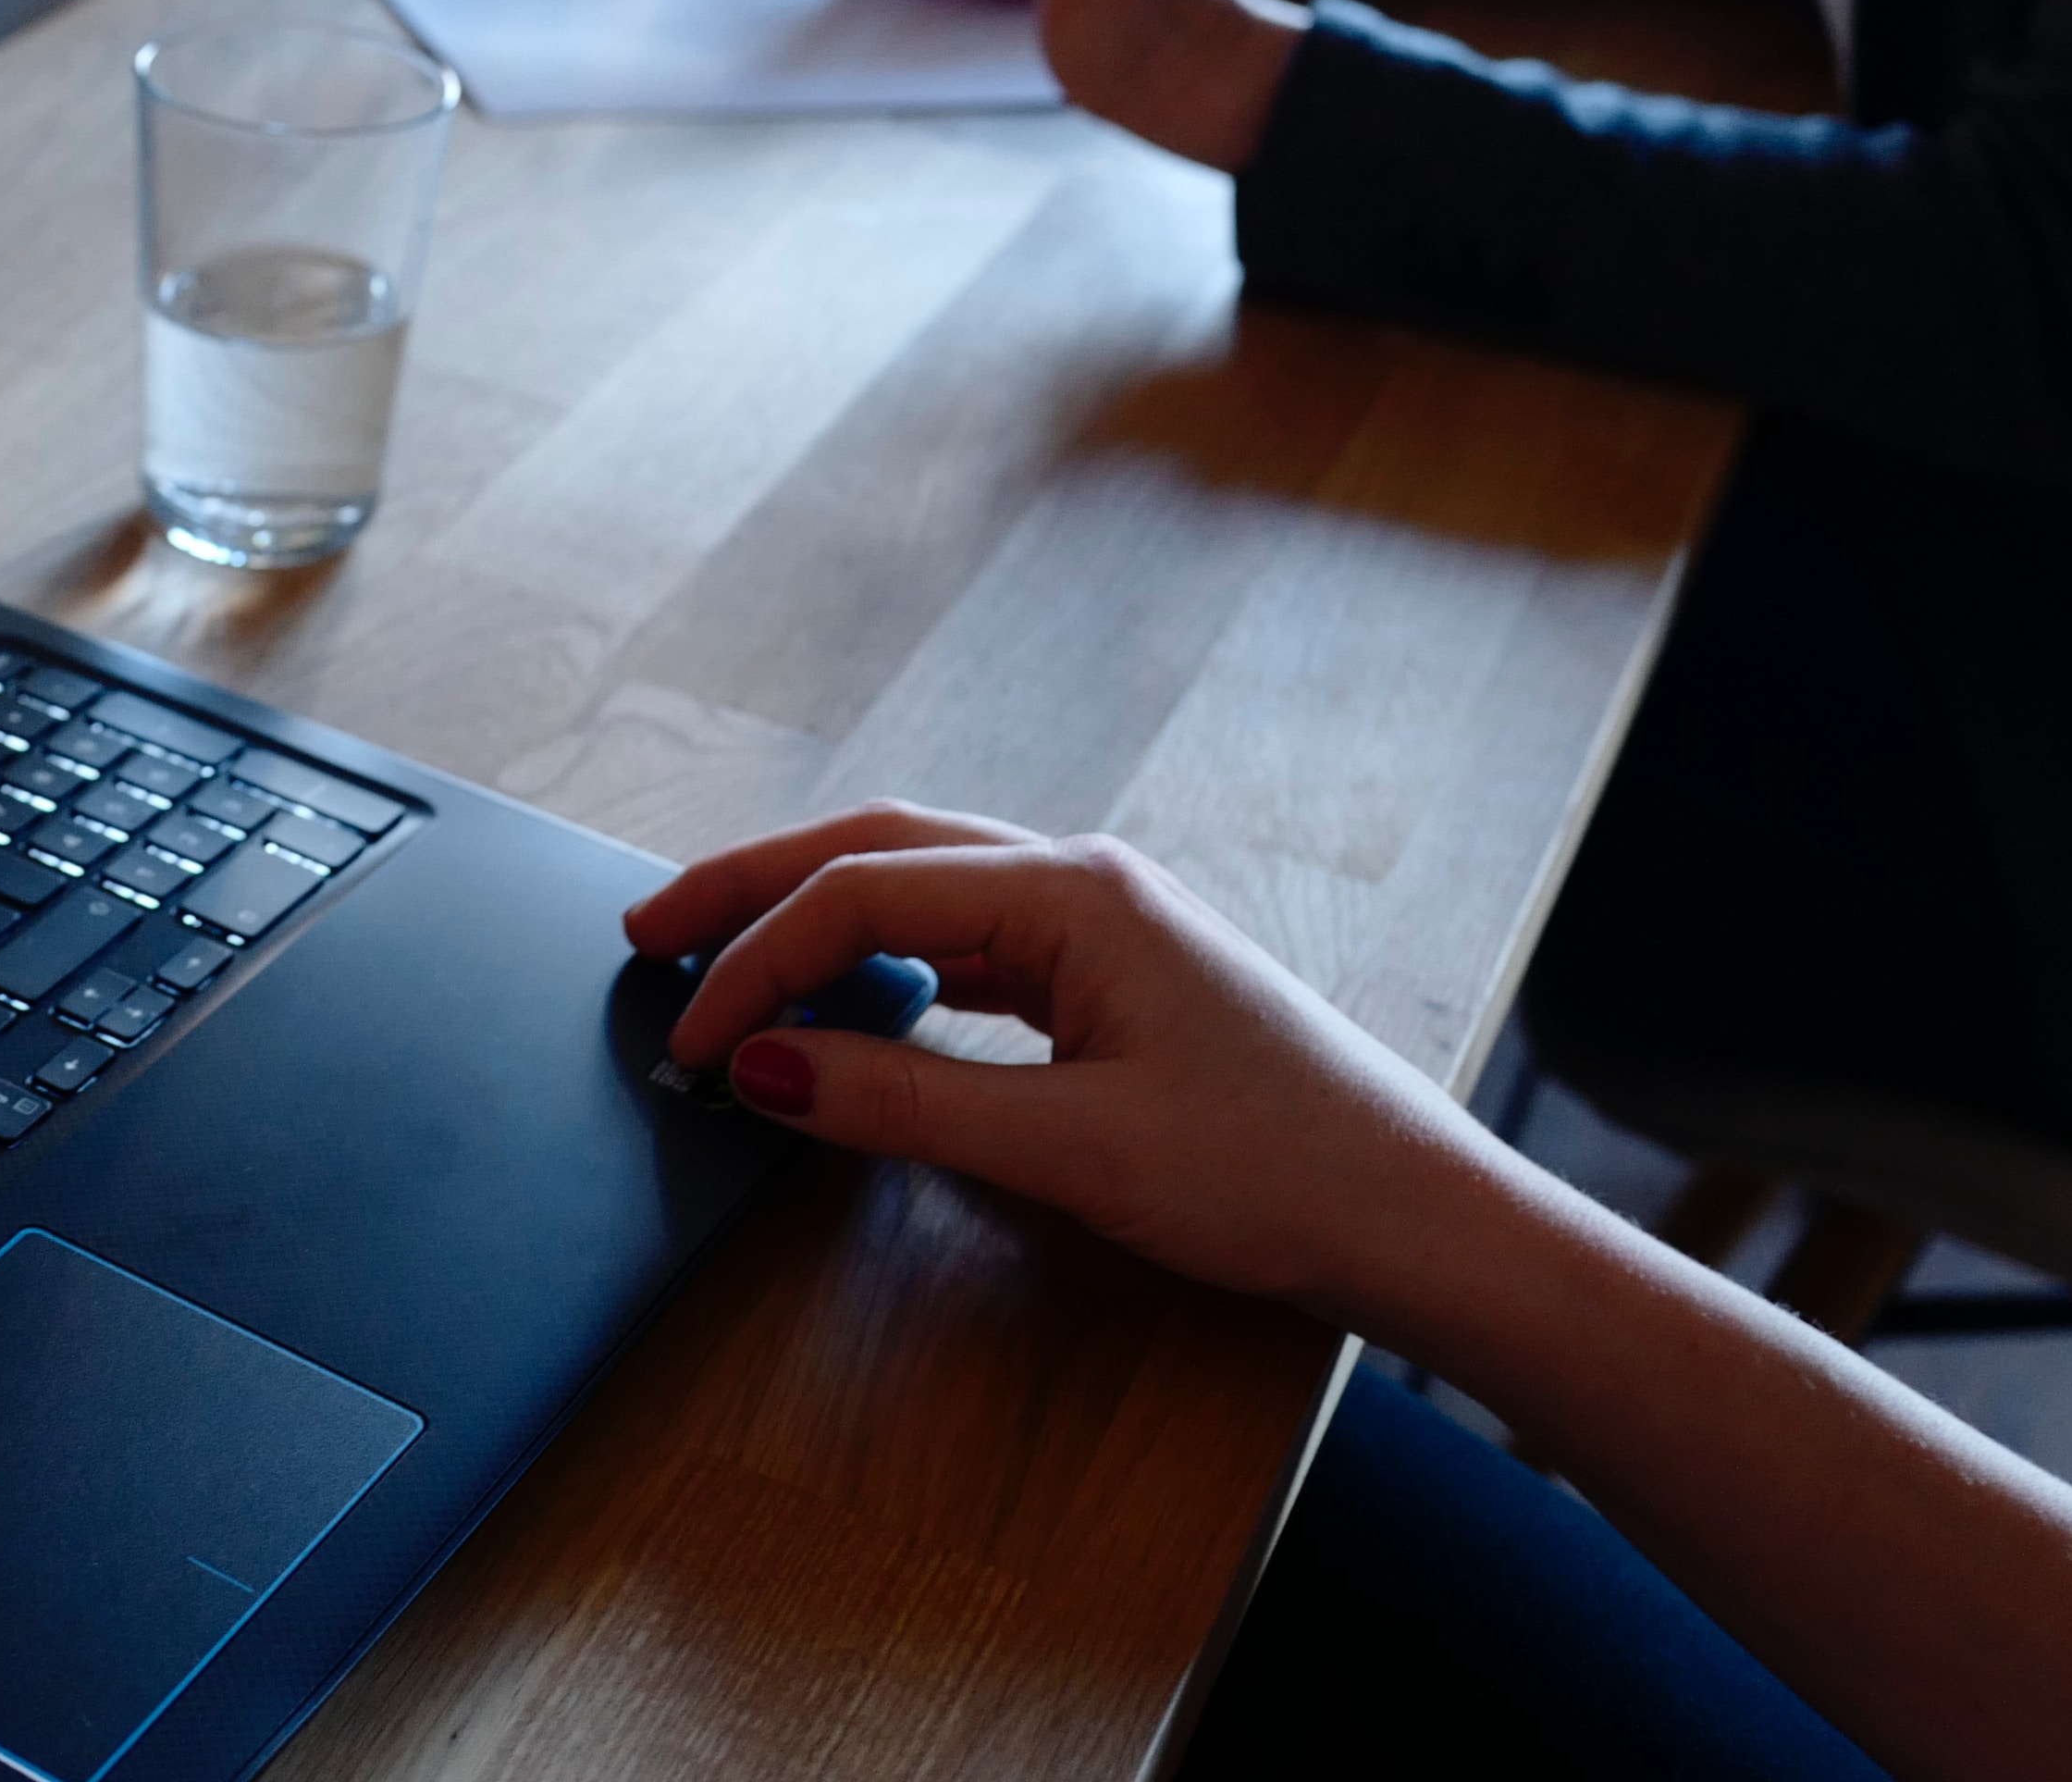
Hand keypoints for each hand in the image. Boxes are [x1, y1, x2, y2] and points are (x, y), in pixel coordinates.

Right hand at [622, 806, 1534, 1341]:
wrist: (1420, 1220)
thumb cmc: (1276, 1175)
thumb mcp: (1071, 1146)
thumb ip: (902, 1100)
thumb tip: (764, 1069)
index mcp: (1073, 891)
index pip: (864, 898)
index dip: (758, 965)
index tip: (691, 1048)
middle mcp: (1084, 879)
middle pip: (879, 851)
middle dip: (757, 887)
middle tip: (651, 933)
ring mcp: (1105, 923)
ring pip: (923, 888)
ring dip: (818, 917)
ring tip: (726, 959)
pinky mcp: (1117, 977)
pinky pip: (970, 941)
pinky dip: (886, 961)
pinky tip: (850, 1000)